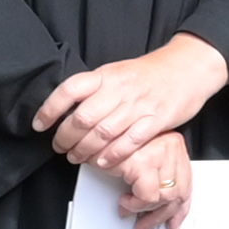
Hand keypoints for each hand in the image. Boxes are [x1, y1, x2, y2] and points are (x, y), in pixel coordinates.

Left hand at [36, 34, 228, 177]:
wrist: (188, 68)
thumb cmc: (150, 73)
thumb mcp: (117, 72)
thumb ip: (95, 89)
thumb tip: (66, 109)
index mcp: (106, 75)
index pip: (69, 91)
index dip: (50, 109)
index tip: (40, 124)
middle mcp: (120, 90)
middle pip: (82, 118)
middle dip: (65, 138)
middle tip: (60, 147)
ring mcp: (139, 106)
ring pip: (103, 133)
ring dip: (85, 150)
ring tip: (77, 157)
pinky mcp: (157, 120)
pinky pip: (130, 142)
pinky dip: (113, 154)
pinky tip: (104, 161)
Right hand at [109, 128, 192, 228]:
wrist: (90, 133)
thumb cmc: (111, 143)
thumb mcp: (141, 157)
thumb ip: (156, 175)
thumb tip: (163, 205)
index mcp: (174, 145)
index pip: (186, 183)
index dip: (180, 207)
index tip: (174, 220)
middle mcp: (170, 147)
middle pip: (178, 193)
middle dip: (162, 215)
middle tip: (147, 224)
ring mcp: (159, 154)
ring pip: (164, 198)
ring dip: (144, 211)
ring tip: (129, 211)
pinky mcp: (143, 163)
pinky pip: (147, 197)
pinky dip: (135, 205)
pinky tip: (125, 202)